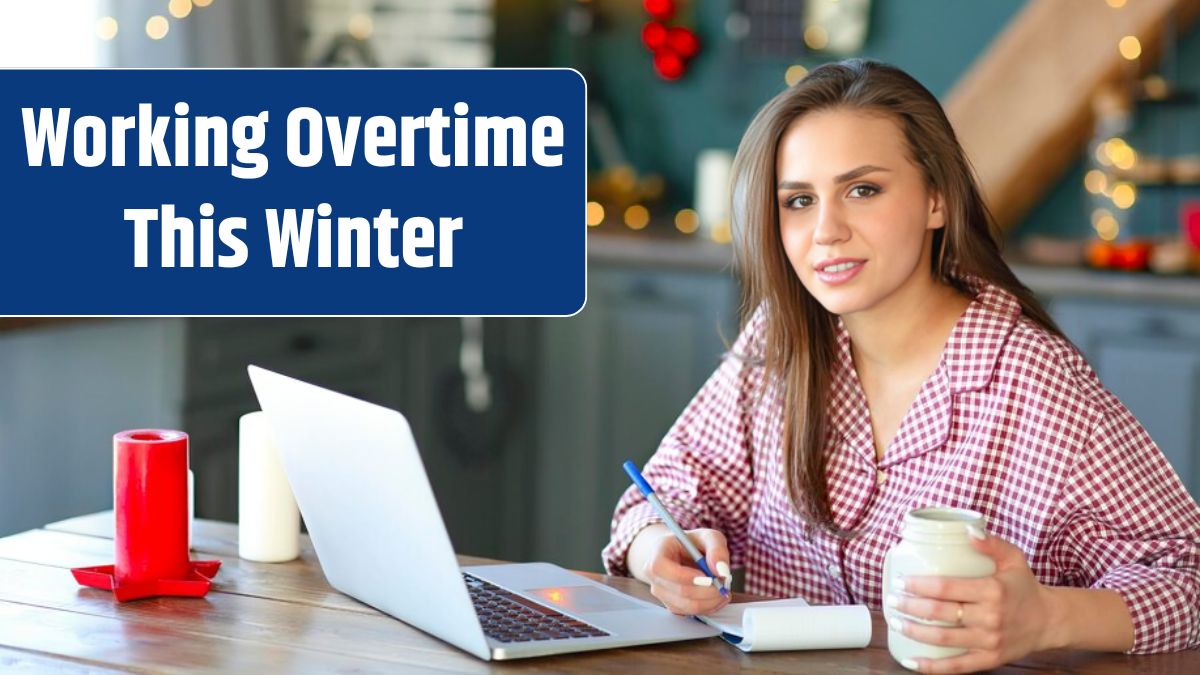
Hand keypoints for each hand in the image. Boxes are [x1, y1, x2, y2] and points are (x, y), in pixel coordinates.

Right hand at [628, 525, 732, 615]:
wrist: (680, 554)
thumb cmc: (692, 544)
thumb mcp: (708, 537)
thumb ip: (717, 549)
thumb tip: (721, 571)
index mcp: (657, 554)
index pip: (661, 568)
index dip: (687, 576)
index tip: (710, 577)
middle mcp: (655, 577)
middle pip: (680, 591)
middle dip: (708, 591)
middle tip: (724, 584)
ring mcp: (661, 593)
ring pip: (688, 606)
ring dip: (711, 601)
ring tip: (723, 589)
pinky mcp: (672, 605)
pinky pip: (691, 612)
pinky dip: (708, 607)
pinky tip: (716, 596)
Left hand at [887, 526, 1058, 672]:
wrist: (1049, 621)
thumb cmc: (1024, 586)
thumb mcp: (1013, 558)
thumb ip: (991, 543)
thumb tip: (967, 530)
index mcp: (992, 590)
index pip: (946, 588)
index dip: (919, 585)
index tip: (901, 581)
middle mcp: (990, 618)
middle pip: (940, 613)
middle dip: (910, 607)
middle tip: (891, 600)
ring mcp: (989, 641)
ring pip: (943, 639)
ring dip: (914, 631)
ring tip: (895, 622)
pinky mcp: (989, 659)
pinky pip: (957, 666)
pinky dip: (932, 666)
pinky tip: (911, 660)